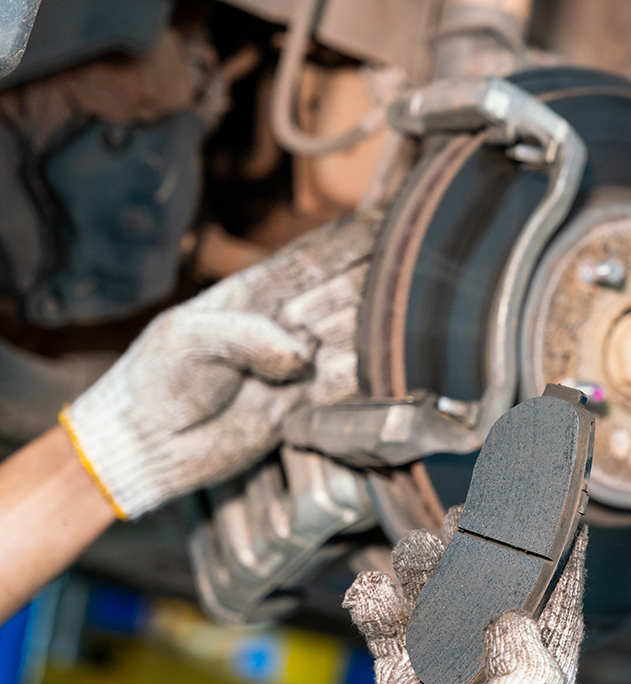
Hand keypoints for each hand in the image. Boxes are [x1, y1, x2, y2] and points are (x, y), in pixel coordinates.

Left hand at [59, 211, 381, 519]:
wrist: (148, 442)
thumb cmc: (157, 380)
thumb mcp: (187, 338)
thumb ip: (245, 334)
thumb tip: (302, 353)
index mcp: (257, 292)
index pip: (316, 259)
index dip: (354, 241)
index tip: (393, 223)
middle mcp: (285, 325)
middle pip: (345, 296)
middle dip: (377, 285)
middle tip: (412, 277)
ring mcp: (297, 366)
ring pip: (353, 340)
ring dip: (379, 331)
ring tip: (409, 320)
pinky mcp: (304, 406)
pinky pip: (346, 389)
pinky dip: (369, 379)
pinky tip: (393, 364)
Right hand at [277, 509, 586, 683]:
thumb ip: (532, 664)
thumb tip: (515, 617)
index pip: (561, 623)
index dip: (562, 572)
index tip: (561, 524)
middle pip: (494, 610)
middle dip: (479, 564)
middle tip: (463, 521)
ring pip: (441, 616)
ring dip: (422, 582)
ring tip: (409, 551)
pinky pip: (396, 639)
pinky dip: (382, 612)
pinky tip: (368, 593)